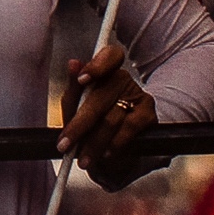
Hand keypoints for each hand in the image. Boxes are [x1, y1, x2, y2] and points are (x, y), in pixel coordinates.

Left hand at [57, 42, 163, 178]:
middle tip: (64, 144)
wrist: (120, 149)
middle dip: (79, 125)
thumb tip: (73, 64)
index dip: (97, 65)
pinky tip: (106, 154)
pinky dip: (114, 144)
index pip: (110, 56)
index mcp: (105, 70)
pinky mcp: (149, 115)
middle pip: (100, 97)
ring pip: (112, 119)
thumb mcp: (77, 107)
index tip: (82, 80)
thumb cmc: (94, 122)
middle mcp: (123, 79)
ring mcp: (139, 96)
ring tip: (83, 158)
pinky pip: (129, 130)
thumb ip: (74, 89)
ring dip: (94, 143)